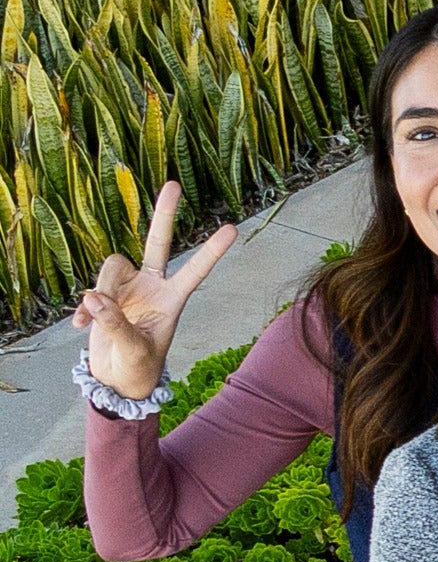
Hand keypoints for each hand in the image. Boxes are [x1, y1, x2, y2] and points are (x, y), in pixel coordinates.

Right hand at [70, 183, 235, 404]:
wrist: (117, 377)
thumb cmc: (137, 367)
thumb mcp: (133, 351)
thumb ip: (116, 324)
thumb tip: (95, 297)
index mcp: (173, 299)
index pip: (196, 271)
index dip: (211, 251)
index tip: (231, 228)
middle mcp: (153, 285)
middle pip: (158, 242)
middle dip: (164, 214)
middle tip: (173, 184)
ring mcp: (128, 286)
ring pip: (111, 266)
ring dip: (101, 292)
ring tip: (95, 323)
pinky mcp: (105, 291)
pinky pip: (91, 286)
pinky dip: (85, 308)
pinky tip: (81, 327)